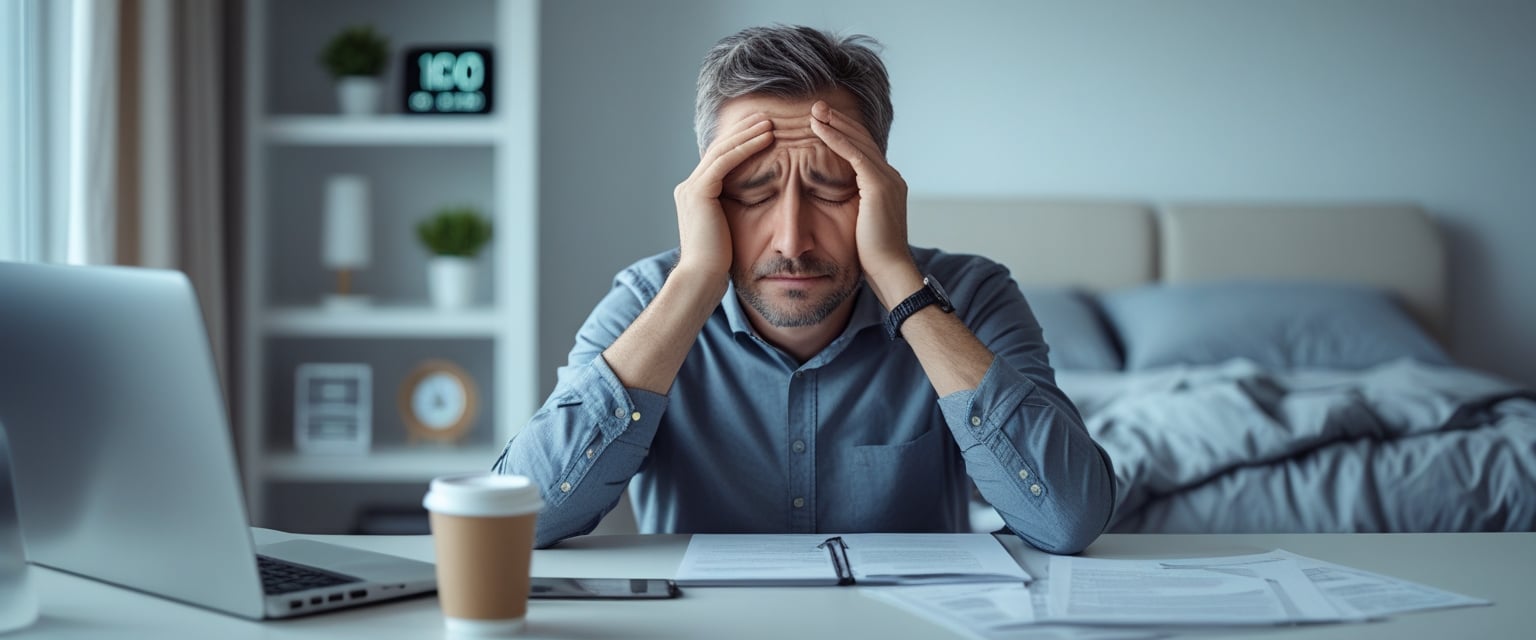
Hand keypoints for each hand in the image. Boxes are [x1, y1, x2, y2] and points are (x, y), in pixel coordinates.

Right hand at [672, 114, 774, 277]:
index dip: (740, 142)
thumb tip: (758, 209)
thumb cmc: (720, 265)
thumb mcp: (729, 232)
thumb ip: (736, 214)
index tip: (762, 130)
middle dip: (744, 130)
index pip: (719, 160)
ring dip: (748, 133)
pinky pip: (726, 161)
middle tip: (767, 116)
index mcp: (695, 195)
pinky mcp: (699, 192)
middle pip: (719, 148)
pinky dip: (748, 147)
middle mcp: (688, 187)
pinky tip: (767, 137)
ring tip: (771, 122)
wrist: (702, 279)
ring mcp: (691, 188)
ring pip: (723, 149)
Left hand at [808, 101, 919, 305]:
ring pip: (858, 142)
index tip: (823, 122)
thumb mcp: (860, 225)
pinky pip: (853, 155)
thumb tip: (833, 207)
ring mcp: (887, 180)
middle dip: (839, 121)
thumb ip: (853, 209)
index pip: (864, 151)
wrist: (890, 272)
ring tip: (814, 110)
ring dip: (835, 123)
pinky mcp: (878, 186)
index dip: (844, 134)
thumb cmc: (872, 258)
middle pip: (862, 140)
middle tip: (817, 106)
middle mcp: (891, 177)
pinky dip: (835, 138)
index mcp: (887, 186)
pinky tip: (819, 128)